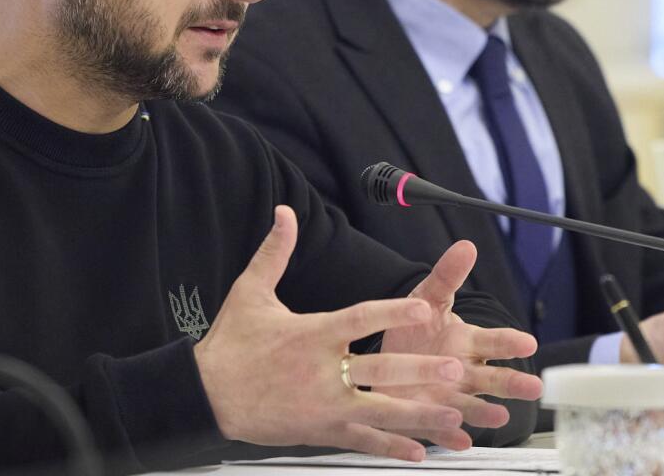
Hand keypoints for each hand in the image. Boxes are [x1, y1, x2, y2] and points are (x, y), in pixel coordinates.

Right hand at [194, 206, 486, 460]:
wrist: (207, 396)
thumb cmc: (230, 343)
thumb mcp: (250, 292)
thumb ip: (275, 252)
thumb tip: (284, 212)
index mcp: (312, 334)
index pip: (361, 318)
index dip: (394, 313)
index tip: (425, 308)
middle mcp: (322, 371)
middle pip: (380, 370)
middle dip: (421, 370)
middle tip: (456, 369)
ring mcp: (324, 405)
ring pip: (381, 411)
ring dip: (420, 413)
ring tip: (453, 412)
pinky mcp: (320, 430)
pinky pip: (362, 440)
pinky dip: (391, 447)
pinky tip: (419, 452)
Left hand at [380, 240, 541, 446]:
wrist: (386, 362)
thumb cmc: (414, 330)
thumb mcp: (426, 299)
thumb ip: (447, 276)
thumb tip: (467, 245)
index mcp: (466, 343)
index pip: (493, 342)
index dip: (509, 342)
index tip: (527, 342)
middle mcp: (464, 374)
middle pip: (493, 379)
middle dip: (513, 382)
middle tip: (534, 386)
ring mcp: (449, 399)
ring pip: (472, 407)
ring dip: (487, 412)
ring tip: (501, 416)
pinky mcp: (429, 419)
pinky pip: (441, 430)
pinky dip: (450, 436)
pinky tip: (459, 439)